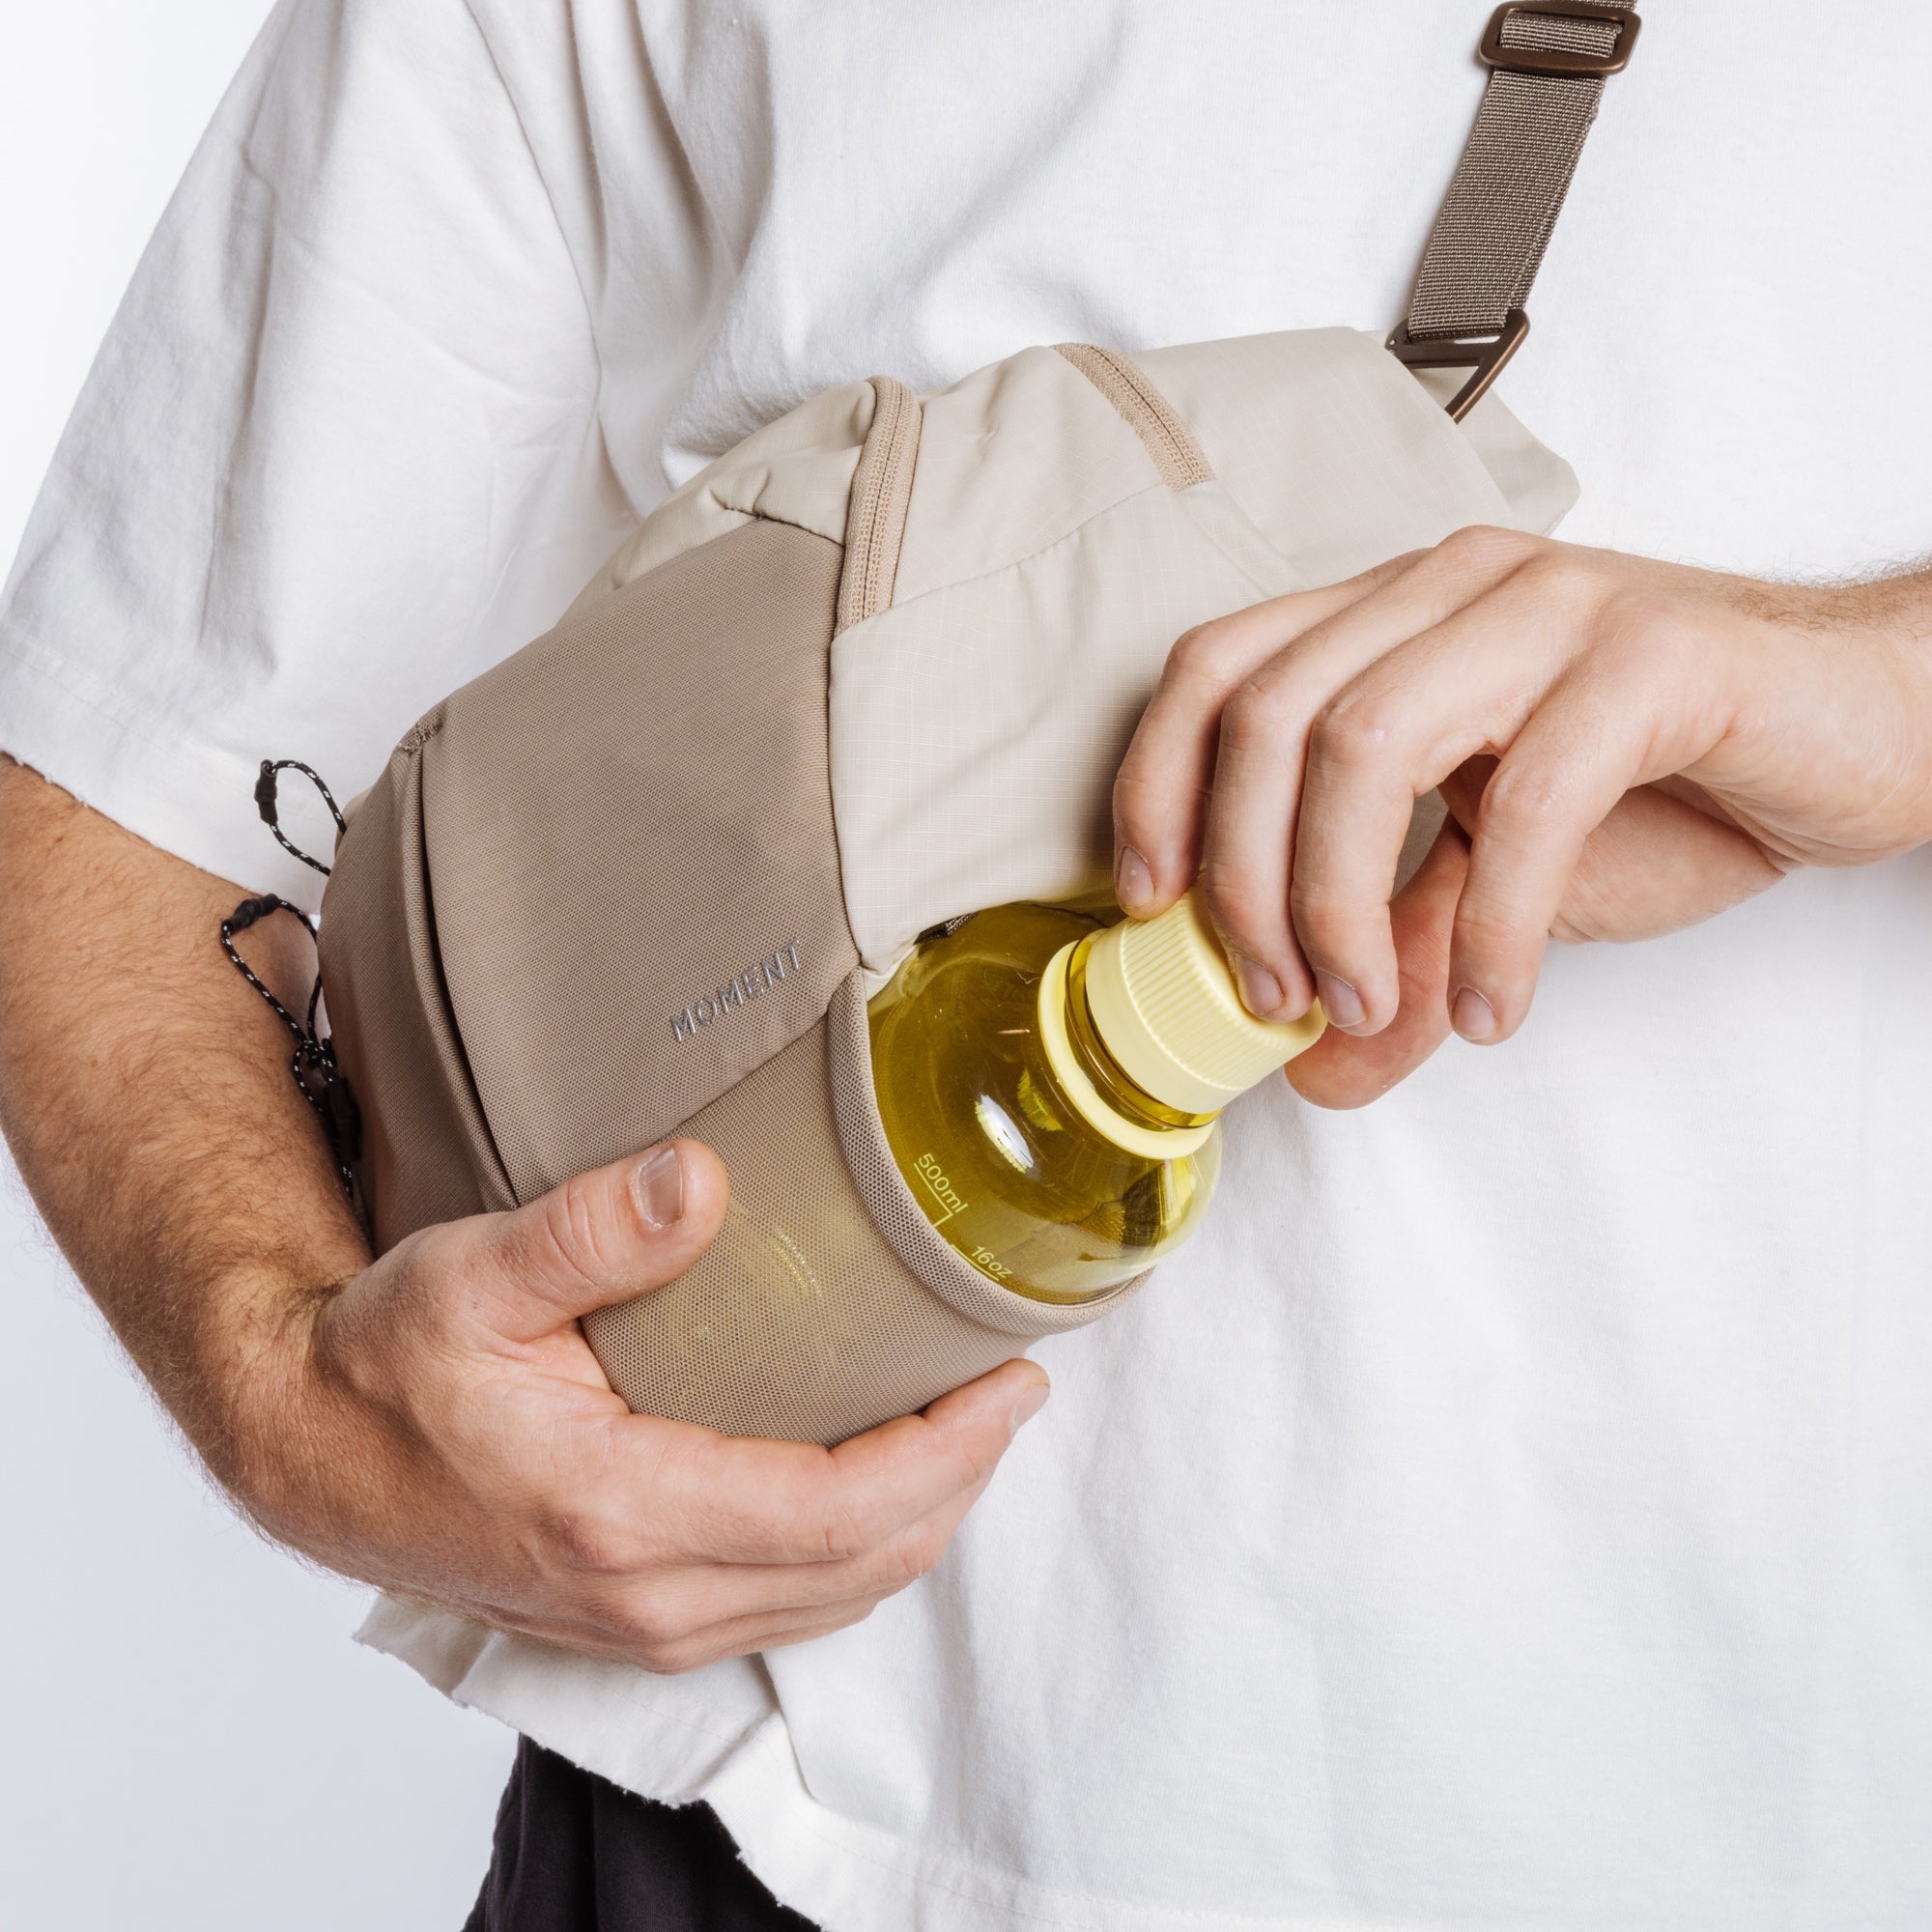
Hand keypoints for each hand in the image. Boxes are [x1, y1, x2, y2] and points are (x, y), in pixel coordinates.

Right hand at [233, 1138, 1047, 1672]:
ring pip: (829, 1601)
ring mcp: (637, 1622)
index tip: (1010, 1384)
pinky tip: (873, 1488)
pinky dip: (854, 1556)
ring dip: (916, 1524)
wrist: (304, 1448)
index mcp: (620, 1511)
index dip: (946, 1451)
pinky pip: (782, 1608)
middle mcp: (643, 1592)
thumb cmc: (384, 1364)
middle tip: (1011, 1395)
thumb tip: (696, 1181)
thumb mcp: (472, 1274)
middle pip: (859, 1567)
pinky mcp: (629, 1620)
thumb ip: (589, 1230)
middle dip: (958, 1483)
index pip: (838, 1509)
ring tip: (966, 1433)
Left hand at [1112, 528, 1931, 1103]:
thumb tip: (1316, 1070)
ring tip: (1369, 1003)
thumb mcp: (1500, 880)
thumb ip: (1399, 955)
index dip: (1156, 786)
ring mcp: (1552, 607)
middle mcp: (1454, 587)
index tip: (1150, 909)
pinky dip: (1490, 927)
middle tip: (1271, 996)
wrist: (1868, 732)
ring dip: (1337, 902)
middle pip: (1270, 716)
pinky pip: (1531, 798)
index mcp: (1395, 615)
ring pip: (1367, 740)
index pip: (1221, 668)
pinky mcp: (1657, 657)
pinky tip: (1491, 1005)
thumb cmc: (1674, 782)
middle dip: (1244, 879)